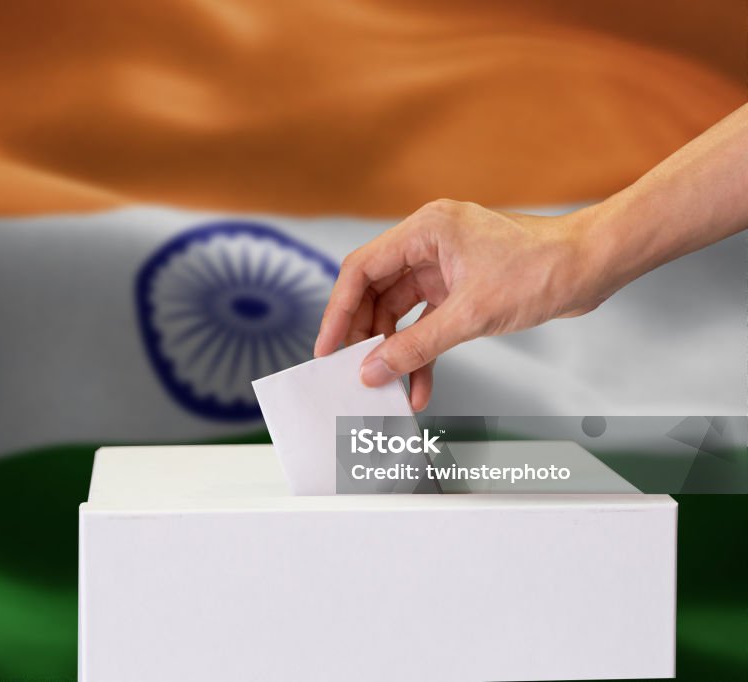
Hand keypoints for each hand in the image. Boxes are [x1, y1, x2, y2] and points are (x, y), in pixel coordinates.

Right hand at [313, 199, 608, 409]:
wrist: (594, 266)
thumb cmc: (543, 270)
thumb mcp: (472, 314)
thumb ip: (417, 346)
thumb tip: (373, 370)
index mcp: (424, 230)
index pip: (362, 270)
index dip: (338, 311)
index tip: (326, 348)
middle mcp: (428, 242)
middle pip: (376, 292)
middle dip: (366, 336)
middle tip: (353, 371)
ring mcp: (444, 265)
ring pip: (400, 311)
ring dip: (395, 350)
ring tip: (388, 386)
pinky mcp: (460, 286)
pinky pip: (428, 321)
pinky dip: (423, 350)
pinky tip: (420, 384)